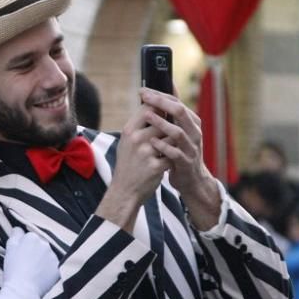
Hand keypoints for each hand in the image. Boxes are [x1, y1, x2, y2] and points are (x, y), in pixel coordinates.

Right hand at [2, 228, 59, 298]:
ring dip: (43, 260)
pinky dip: (49, 269)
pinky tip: (41, 276)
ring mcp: (53, 255)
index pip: (28, 237)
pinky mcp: (58, 267)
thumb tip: (19, 229)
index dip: (24, 247)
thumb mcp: (9, 249)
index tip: (21, 256)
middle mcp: (44, 243)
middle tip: (27, 264)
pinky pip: (54, 265)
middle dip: (35, 251)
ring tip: (34, 271)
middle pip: (40, 245)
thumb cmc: (13, 270)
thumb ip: (15, 235)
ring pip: (47, 254)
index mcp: (31, 237)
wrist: (22, 290)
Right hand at [95, 104, 169, 230]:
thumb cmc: (128, 164)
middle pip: (163, 121)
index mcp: (129, 130)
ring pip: (171, 136)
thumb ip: (140, 125)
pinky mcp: (155, 167)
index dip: (160, 107)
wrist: (124, 191)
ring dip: (174, 142)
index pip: (148, 108)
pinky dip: (173, 158)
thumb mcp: (127, 141)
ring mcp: (146, 153)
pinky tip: (169, 163)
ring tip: (170, 148)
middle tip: (170, 134)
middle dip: (169, 127)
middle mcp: (136, 139)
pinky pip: (173, 155)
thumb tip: (155, 107)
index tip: (166, 112)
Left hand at [138, 88, 209, 193]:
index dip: (160, 95)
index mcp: (191, 122)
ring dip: (162, 123)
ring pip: (178, 132)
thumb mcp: (178, 131)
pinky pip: (175, 153)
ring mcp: (191, 148)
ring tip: (147, 116)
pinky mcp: (186, 163)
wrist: (191, 180)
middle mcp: (194, 132)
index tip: (143, 91)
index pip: (177, 102)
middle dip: (161, 103)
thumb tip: (155, 93)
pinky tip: (152, 142)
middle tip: (144, 97)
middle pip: (180, 112)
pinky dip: (163, 147)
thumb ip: (170, 115)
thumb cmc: (180, 151)